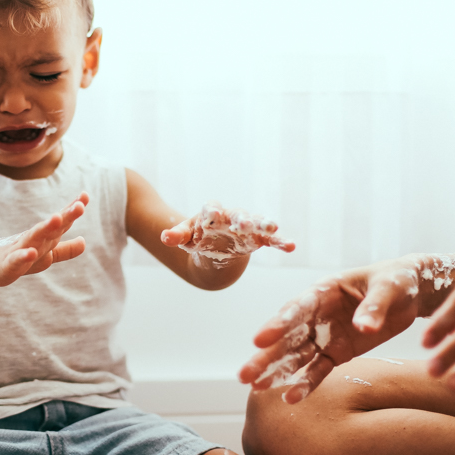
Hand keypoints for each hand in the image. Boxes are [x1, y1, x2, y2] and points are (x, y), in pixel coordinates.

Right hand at [0, 193, 88, 286]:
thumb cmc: (17, 257)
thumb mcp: (44, 255)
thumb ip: (64, 250)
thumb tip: (84, 242)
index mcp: (44, 238)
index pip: (61, 222)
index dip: (73, 210)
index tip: (85, 196)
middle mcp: (33, 240)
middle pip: (52, 227)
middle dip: (65, 216)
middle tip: (79, 206)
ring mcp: (19, 251)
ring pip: (34, 238)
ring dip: (46, 228)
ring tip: (56, 219)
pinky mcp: (7, 265)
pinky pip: (16, 260)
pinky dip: (23, 256)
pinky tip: (31, 253)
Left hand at [161, 202, 294, 264]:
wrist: (215, 246)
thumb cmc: (199, 237)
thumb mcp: (186, 237)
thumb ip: (176, 236)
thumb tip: (164, 237)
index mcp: (211, 213)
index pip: (211, 208)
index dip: (211, 212)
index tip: (213, 215)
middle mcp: (231, 216)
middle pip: (237, 214)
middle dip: (240, 218)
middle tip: (243, 222)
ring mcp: (247, 226)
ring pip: (257, 222)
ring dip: (264, 224)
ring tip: (273, 226)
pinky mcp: (258, 238)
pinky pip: (270, 239)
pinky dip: (280, 241)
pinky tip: (291, 246)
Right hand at [238, 255, 422, 402]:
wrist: (410, 294)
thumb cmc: (397, 281)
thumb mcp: (390, 287)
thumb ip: (374, 306)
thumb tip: (363, 328)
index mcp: (323, 291)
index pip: (296, 309)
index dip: (277, 324)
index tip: (259, 340)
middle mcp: (316, 315)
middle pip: (286, 337)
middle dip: (265, 356)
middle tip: (244, 375)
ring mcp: (324, 335)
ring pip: (295, 356)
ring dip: (276, 372)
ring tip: (255, 389)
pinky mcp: (336, 353)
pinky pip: (318, 370)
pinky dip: (305, 384)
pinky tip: (291, 398)